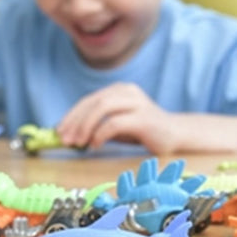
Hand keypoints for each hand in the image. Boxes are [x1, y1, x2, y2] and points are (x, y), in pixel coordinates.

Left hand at [56, 83, 177, 152]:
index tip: (59, 131)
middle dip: (75, 121)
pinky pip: (115, 123)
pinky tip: (95, 145)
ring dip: (85, 126)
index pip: (89, 100)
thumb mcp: (118, 124)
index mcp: (120, 90)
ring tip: (78, 143)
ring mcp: (137, 103)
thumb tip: (69, 133)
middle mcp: (128, 92)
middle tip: (65, 139)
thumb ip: (98, 124)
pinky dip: (100, 134)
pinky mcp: (144, 118)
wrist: (177, 135)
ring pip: (102, 108)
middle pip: (94, 101)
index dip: (72, 115)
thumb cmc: (144, 131)